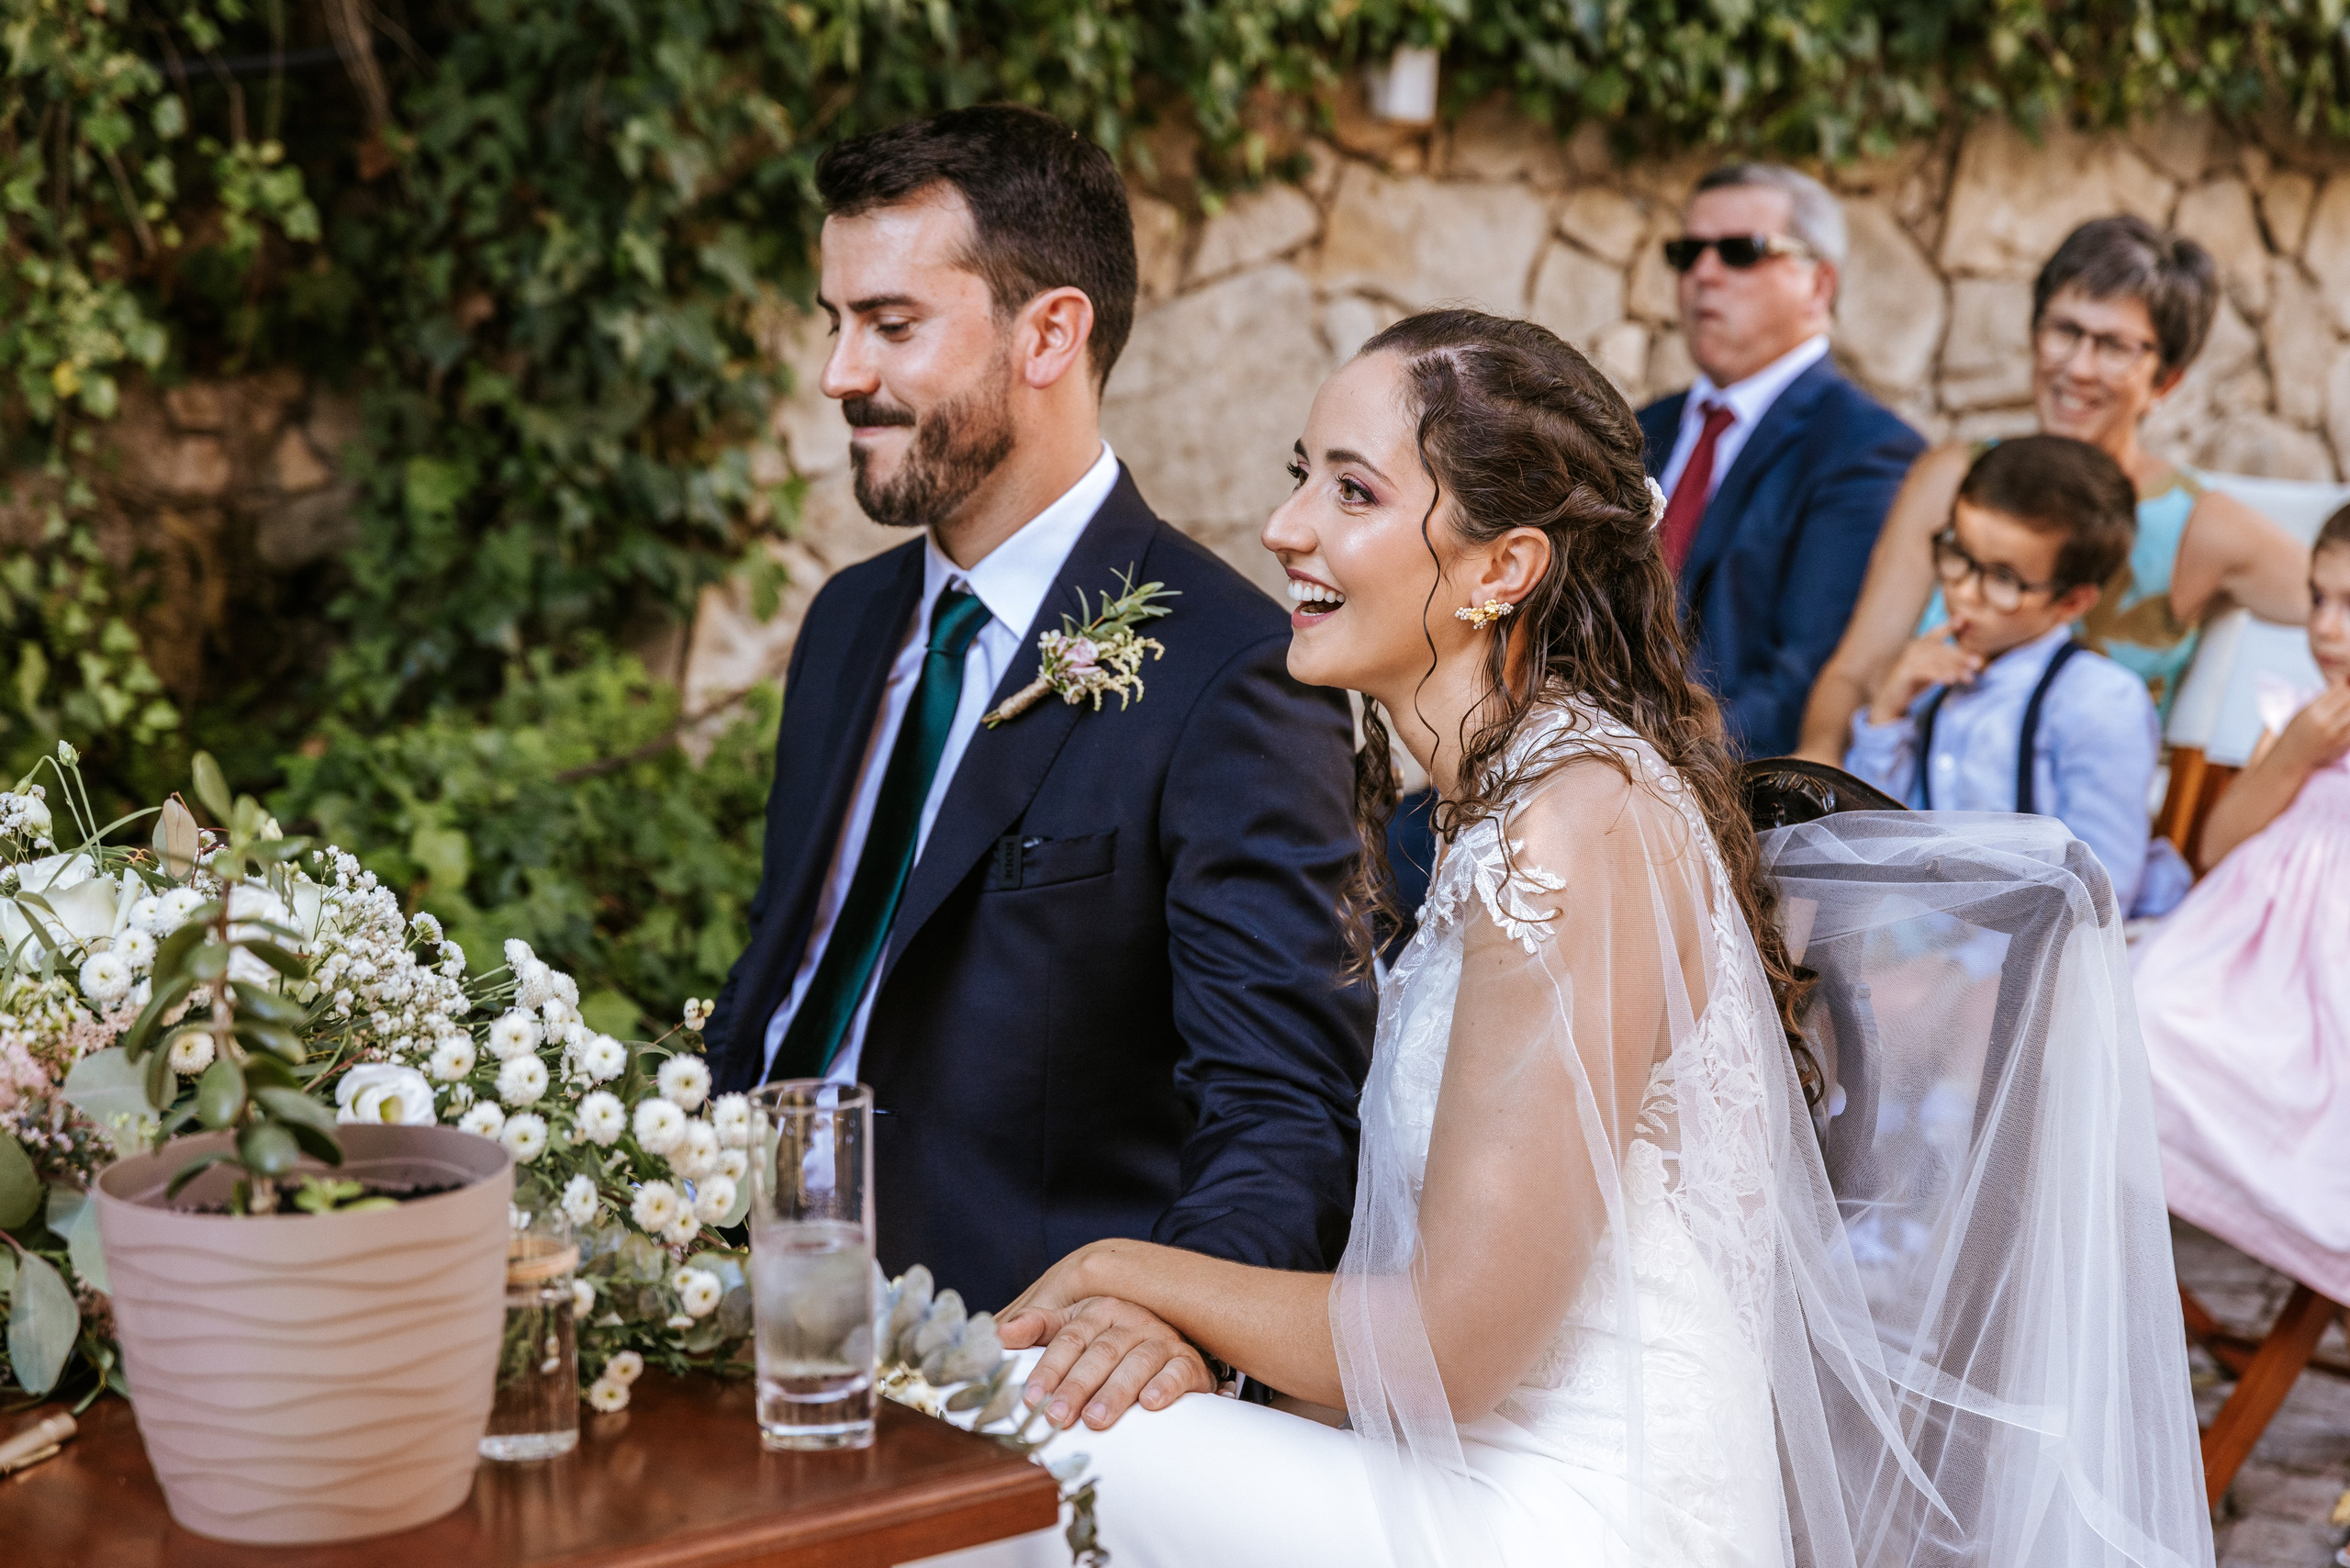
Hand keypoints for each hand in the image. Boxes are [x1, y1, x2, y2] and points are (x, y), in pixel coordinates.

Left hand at [1000, 1249, 1214, 1430]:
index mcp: (1099, 1310)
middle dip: (1075, 1387)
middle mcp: (1131, 1320)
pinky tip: (1150, 1403)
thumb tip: (997, 1334)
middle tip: (1056, 1418)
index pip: (1069, 1338)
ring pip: (1136, 1363)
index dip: (1049, 1368)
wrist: (1173, 1338)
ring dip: (1115, 1392)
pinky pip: (1178, 1371)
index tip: (1031, 1397)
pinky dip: (1165, 1386)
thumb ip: (1038, 1328)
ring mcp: (1161, 1339)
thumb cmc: (1113, 1339)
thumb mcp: (1075, 1326)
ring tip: (1095, 1421)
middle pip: (1099, 1353)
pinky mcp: (1187, 1362)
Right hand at [1868, 632, 1982, 725]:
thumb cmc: (1914, 683)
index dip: (1950, 625)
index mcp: (1921, 644)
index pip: (1937, 632)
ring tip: (1968, 677)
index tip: (1963, 620)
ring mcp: (1908, 659)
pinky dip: (1938, 675)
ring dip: (1954, 668)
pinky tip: (1950, 681)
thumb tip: (1975, 661)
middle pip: (1941, 649)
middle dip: (1961, 656)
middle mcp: (1914, 648)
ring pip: (1936, 660)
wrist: (1892, 700)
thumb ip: (1948, 662)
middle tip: (1978, 663)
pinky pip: (1925, 671)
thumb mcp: (1933, 669)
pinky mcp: (1904, 672)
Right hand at [2275, 683, 2349, 774]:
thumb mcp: (2302, 712)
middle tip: (2345, 694)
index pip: (2338, 689)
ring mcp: (2334, 733)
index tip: (2342, 682)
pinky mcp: (2340, 743)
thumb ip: (2321, 699)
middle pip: (2349, 699)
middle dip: (2349, 693)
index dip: (2343, 683)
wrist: (2290, 758)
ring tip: (2345, 706)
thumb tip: (2341, 684)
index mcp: (2312, 711)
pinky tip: (2346, 717)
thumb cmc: (2293, 733)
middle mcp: (2324, 722)